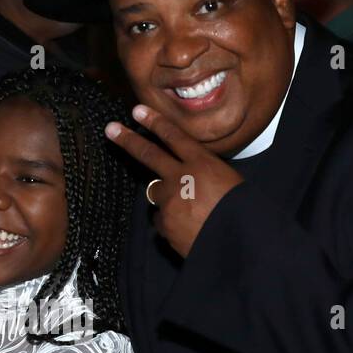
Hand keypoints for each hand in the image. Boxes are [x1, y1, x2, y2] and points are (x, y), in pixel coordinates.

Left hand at [105, 103, 244, 257]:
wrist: (239, 242)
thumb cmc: (242, 211)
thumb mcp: (230, 181)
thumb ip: (205, 174)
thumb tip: (192, 176)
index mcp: (202, 163)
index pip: (174, 136)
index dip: (154, 122)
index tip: (138, 111)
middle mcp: (181, 177)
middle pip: (149, 154)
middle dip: (128, 140)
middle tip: (111, 129)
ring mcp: (170, 200)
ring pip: (155, 192)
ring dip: (165, 197)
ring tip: (189, 209)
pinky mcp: (164, 224)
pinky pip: (160, 219)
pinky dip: (170, 222)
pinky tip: (188, 228)